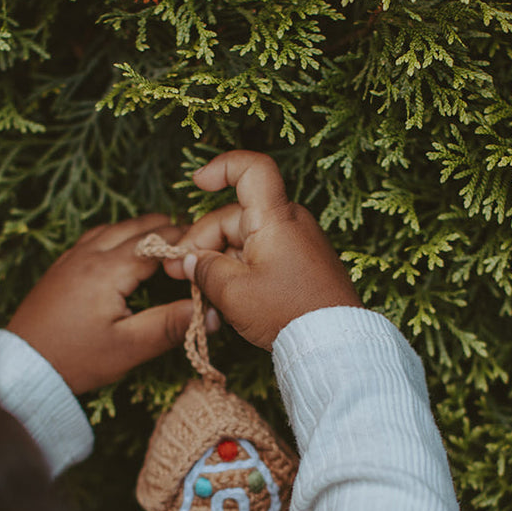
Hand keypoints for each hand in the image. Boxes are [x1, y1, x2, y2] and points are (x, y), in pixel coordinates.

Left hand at [8, 215, 212, 393]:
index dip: (186, 244)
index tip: (208, 251)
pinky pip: (96, 237)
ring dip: (143, 229)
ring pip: (116, 227)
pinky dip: (119, 235)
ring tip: (167, 242)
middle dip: (169, 231)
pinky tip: (127, 249)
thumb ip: (172, 325)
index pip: (158, 242)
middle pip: (138, 226)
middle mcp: (89, 255)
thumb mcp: (130, 347)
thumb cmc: (76, 359)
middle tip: (195, 245)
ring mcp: (72, 258)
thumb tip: (211, 313)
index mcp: (108, 270)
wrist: (23, 367)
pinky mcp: (62, 267)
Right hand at [165, 151, 362, 349]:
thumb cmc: (287, 313)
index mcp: (275, 218)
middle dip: (202, 241)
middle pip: (236, 216)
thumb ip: (204, 270)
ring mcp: (299, 244)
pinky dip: (242, 269)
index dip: (221, 168)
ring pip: (247, 240)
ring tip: (199, 291)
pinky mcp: (304, 265)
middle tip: (177, 272)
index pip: (251, 169)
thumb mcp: (233, 293)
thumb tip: (191, 261)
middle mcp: (290, 223)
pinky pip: (265, 256)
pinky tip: (226, 295)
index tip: (197, 182)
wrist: (334, 343)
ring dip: (220, 260)